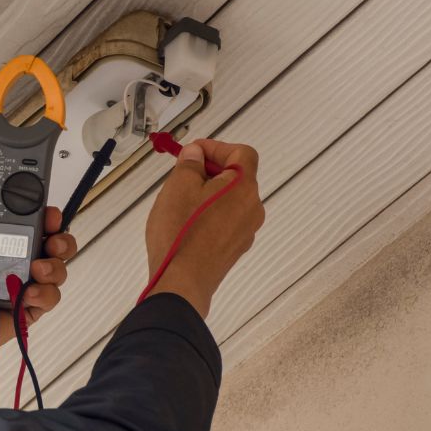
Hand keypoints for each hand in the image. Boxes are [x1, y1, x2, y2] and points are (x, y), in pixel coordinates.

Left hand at [0, 153, 76, 390]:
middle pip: (54, 242)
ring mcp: (25, 283)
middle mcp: (15, 258)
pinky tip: (28, 296)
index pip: (33, 218)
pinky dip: (44, 295)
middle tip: (52, 241)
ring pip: (58, 269)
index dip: (47, 214)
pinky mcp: (29, 308)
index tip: (50, 212)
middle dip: (61, 239)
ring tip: (36, 272)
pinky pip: (51, 297)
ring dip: (54, 268)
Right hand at [146, 139, 263, 316]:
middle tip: (183, 176)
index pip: (242, 153)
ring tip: (181, 204)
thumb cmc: (180, 234)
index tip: (193, 153)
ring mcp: (245, 231)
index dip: (217, 148)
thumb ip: (190, 163)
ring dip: (209, 195)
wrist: (182, 283)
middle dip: (210, 171)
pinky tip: (186, 226)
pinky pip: (225, 222)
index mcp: (244, 187)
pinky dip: (209, 216)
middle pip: (237, 177)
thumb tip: (196, 154)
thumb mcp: (178, 187)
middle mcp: (252, 209)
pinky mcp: (234, 249)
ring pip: (230, 201)